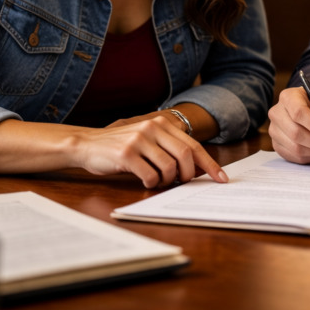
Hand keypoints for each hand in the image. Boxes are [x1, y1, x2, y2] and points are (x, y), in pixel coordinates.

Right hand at [73, 114, 227, 187]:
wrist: (87, 145)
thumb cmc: (121, 148)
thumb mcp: (148, 142)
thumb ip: (169, 149)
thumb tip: (196, 170)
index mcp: (161, 125)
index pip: (194, 145)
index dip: (210, 164)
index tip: (222, 178)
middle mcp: (153, 129)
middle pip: (186, 155)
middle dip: (188, 175)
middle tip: (181, 183)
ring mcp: (139, 140)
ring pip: (169, 168)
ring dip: (167, 181)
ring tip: (157, 181)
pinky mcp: (126, 154)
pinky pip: (150, 176)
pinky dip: (152, 184)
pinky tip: (144, 181)